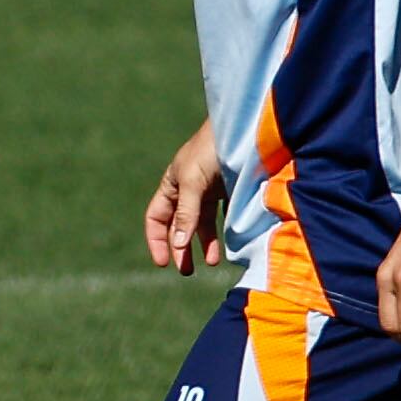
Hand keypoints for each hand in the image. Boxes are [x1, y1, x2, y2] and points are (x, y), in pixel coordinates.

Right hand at [146, 125, 225, 271]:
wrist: (244, 129)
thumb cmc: (211, 150)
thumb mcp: (193, 182)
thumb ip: (186, 214)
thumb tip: (177, 246)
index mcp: (172, 184)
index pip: (156, 218)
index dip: (157, 240)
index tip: (163, 263)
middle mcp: (188, 188)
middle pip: (178, 225)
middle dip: (180, 248)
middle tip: (186, 271)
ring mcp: (210, 190)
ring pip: (202, 223)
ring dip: (205, 243)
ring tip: (213, 262)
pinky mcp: (231, 190)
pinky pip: (224, 216)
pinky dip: (225, 231)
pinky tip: (231, 243)